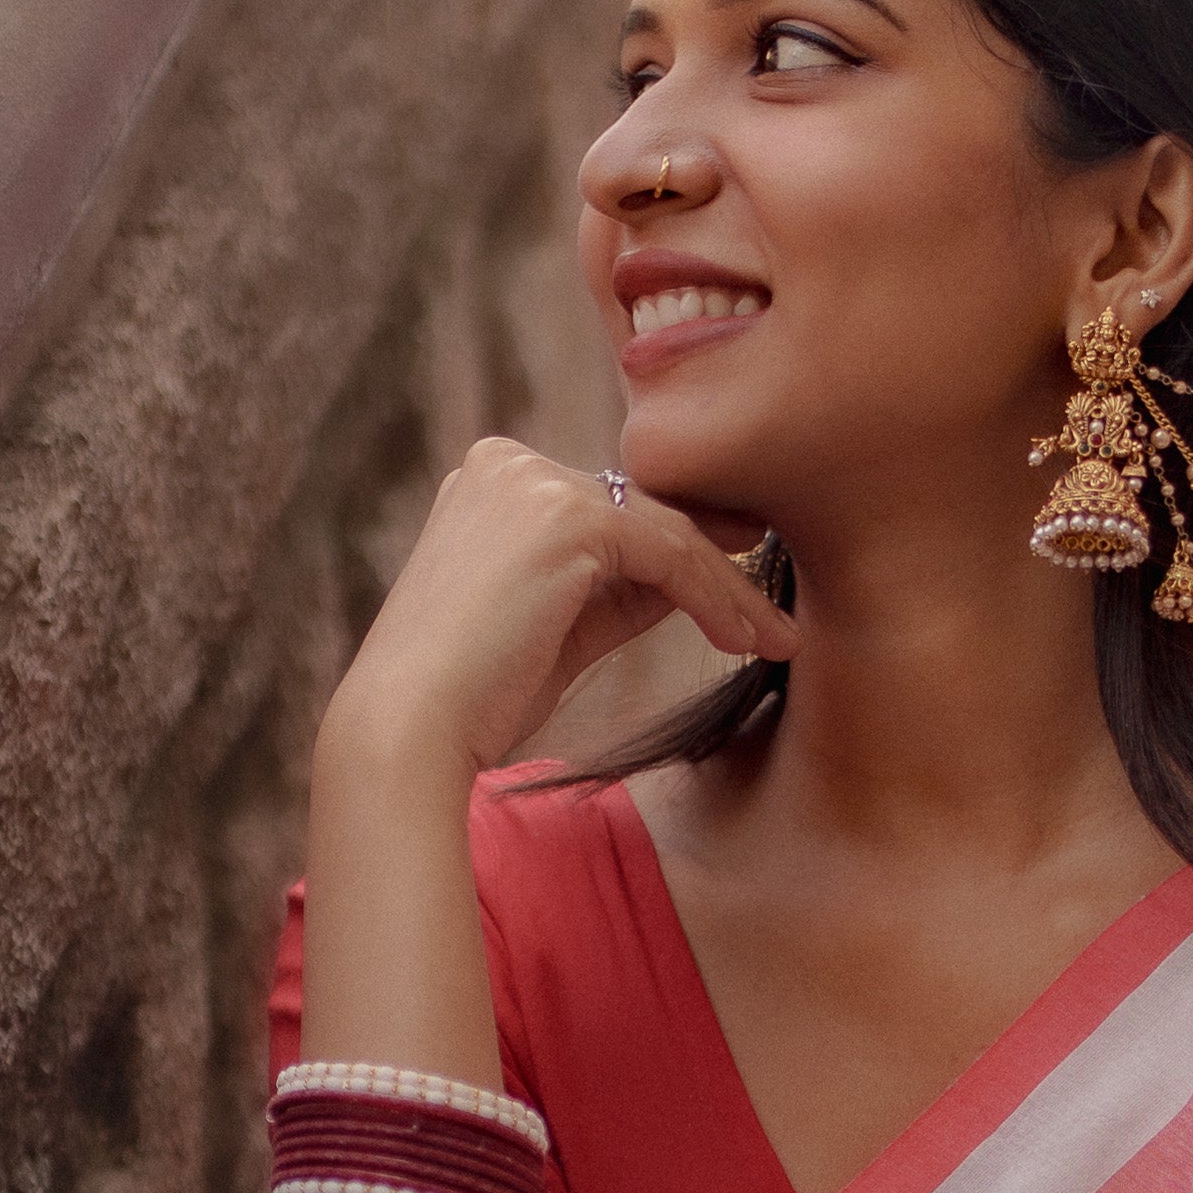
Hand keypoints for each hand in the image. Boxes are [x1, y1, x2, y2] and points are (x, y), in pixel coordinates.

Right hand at [321, 436, 796, 787]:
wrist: (414, 727)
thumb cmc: (473, 697)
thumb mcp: (559, 629)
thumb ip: (616, 590)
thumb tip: (688, 579)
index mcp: (494, 482)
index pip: (610, 506)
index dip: (684, 545)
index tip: (738, 588)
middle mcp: (509, 465)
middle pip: (644, 509)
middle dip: (718, 561)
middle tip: (774, 614)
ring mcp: (534, 483)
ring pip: (665, 529)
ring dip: (730, 589)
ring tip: (778, 639)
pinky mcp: (565, 518)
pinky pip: (668, 552)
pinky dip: (716, 596)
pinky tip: (744, 639)